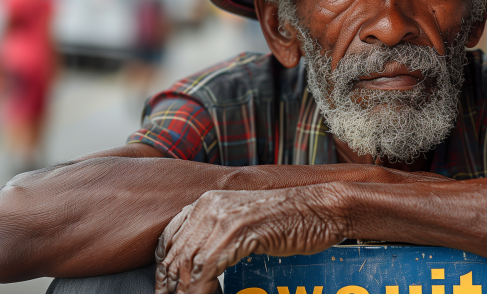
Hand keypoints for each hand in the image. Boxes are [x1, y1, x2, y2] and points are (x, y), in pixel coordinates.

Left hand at [155, 185, 347, 293]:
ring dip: (185, 291)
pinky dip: (201, 290)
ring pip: (188, 265)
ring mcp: (223, 218)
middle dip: (171, 285)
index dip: (164, 268)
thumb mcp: (246, 221)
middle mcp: (210, 206)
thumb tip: (203, 264)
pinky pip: (206, 269)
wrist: (322, 208)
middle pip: (175, 254)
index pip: (169, 237)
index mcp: (208, 201)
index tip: (166, 287)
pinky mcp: (239, 233)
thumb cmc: (291, 219)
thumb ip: (221, 234)